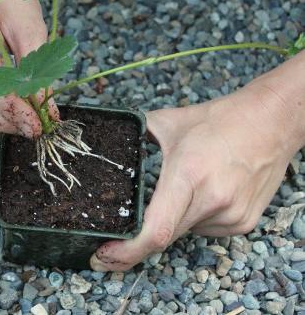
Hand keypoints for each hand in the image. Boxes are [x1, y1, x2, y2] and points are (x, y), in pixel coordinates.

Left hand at [90, 54, 304, 270]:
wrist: (271, 123)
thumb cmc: (218, 121)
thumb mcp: (167, 122)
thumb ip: (134, 134)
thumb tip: (108, 146)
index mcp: (188, 175)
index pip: (156, 230)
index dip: (128, 251)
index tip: (105, 254)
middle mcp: (213, 200)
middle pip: (165, 237)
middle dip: (138, 242)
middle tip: (117, 239)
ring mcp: (232, 215)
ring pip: (183, 233)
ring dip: (171, 222)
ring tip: (182, 189)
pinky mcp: (243, 223)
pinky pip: (203, 230)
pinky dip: (192, 219)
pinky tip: (202, 194)